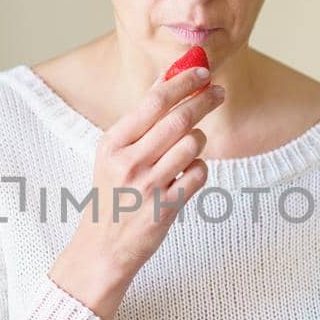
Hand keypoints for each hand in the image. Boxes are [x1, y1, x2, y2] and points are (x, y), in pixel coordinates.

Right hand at [48, 66, 224, 319]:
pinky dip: (199, 169)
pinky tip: (188, 173)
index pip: (154, 101)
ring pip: (193, 145)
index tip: (201, 70)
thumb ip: (140, 119)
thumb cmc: (111, 195)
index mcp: (112, 144)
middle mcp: (128, 162)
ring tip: (191, 146)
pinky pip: (199, 174)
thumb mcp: (113, 155)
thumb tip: (166, 78)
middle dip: (203, 100)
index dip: (182, 81)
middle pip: (178, 119)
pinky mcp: (166, 208)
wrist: (102, 249)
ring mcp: (148, 186)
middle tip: (217, 92)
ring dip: (199, 141)